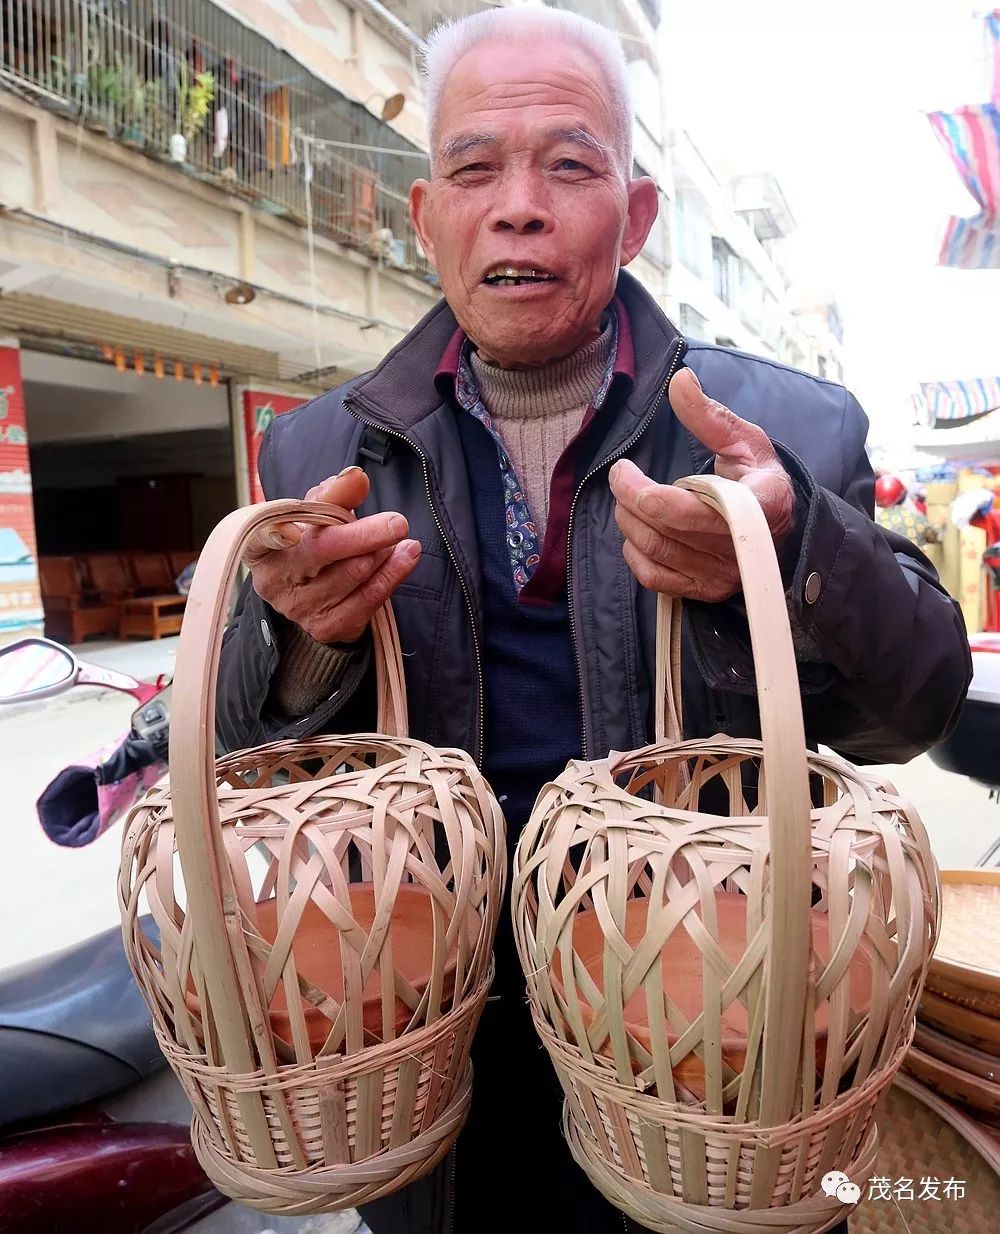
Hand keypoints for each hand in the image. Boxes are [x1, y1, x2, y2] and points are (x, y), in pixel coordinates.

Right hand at [243, 466, 421, 642]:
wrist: (317, 592)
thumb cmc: (313, 541)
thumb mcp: (318, 513)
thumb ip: (336, 493)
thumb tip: (357, 477)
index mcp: (260, 545)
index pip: (263, 536)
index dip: (277, 534)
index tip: (294, 531)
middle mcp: (273, 580)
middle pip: (320, 551)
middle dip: (363, 535)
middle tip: (398, 522)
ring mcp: (298, 609)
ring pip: (351, 575)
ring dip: (383, 553)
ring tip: (401, 539)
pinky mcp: (325, 627)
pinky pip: (367, 601)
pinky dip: (392, 576)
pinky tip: (405, 559)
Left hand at [609, 368, 793, 601]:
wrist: (782, 531)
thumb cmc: (760, 480)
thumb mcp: (745, 441)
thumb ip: (710, 416)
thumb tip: (679, 380)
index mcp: (760, 504)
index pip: (693, 508)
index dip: (647, 493)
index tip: (624, 470)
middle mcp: (743, 547)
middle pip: (665, 527)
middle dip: (629, 499)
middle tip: (619, 476)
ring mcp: (724, 574)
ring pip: (657, 550)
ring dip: (628, 522)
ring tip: (626, 499)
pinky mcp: (706, 590)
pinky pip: (656, 578)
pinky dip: (635, 554)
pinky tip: (636, 532)